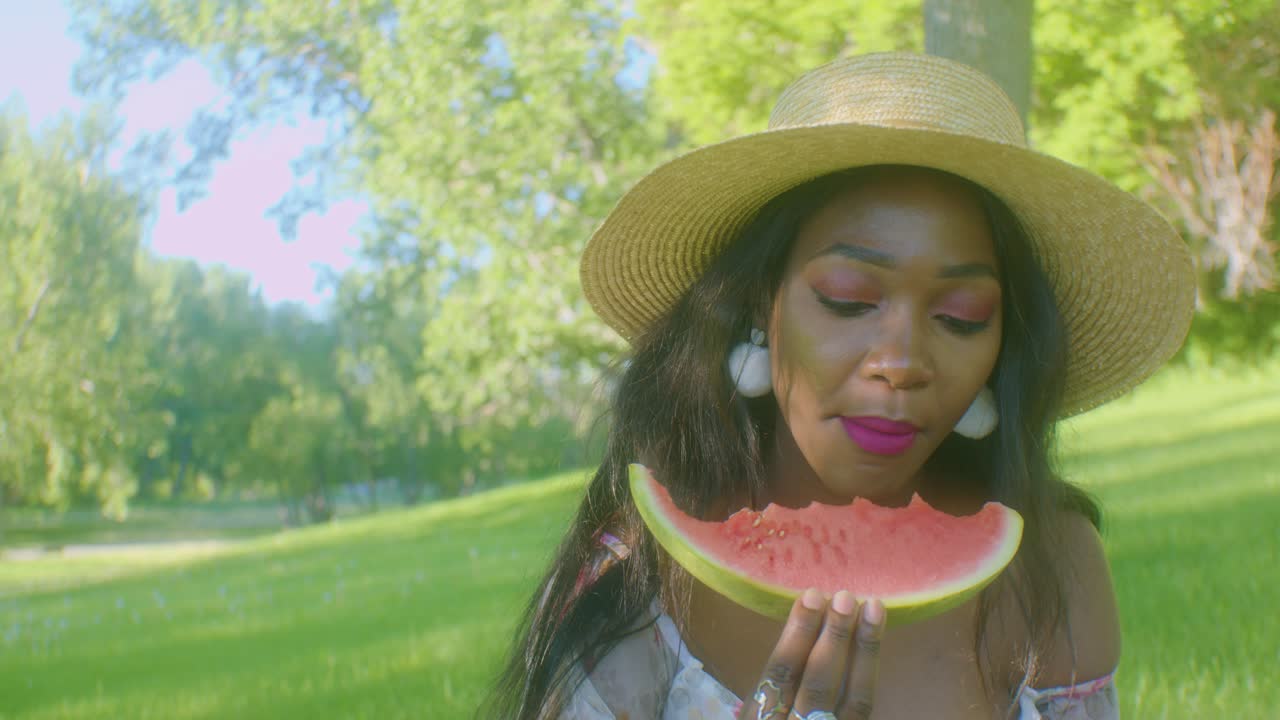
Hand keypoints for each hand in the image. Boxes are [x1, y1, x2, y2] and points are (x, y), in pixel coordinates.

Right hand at [737, 589, 884, 719]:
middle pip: (818, 683)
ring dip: (864, 649)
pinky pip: (864, 710)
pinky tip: (874, 645)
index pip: (780, 674)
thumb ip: (770, 689)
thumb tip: (800, 628)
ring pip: (853, 698)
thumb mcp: (757, 716)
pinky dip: (870, 675)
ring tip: (874, 609)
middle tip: (846, 597)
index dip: (797, 633)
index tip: (812, 596)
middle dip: (834, 637)